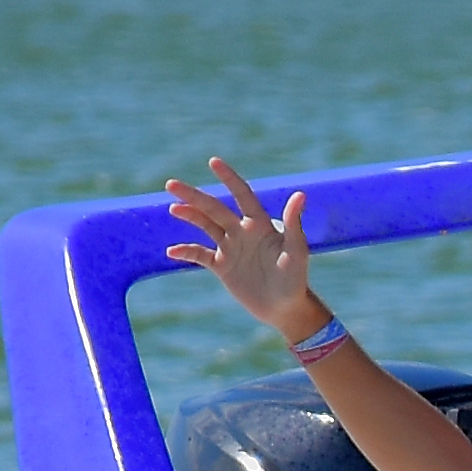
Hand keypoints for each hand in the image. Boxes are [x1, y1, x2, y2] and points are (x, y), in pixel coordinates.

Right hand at [159, 160, 329, 338]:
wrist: (285, 307)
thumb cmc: (296, 278)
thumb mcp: (296, 251)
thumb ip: (294, 223)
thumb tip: (300, 194)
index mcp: (259, 223)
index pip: (241, 194)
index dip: (228, 178)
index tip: (213, 162)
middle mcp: (242, 231)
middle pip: (214, 208)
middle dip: (194, 196)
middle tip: (171, 184)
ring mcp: (230, 248)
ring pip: (205, 226)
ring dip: (189, 216)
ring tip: (173, 208)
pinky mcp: (222, 267)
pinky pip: (200, 255)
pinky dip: (186, 252)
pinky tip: (171, 251)